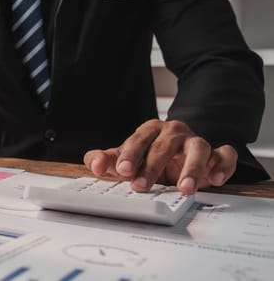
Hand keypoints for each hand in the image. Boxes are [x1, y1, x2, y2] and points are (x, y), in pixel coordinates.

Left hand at [84, 119, 235, 194]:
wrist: (176, 158)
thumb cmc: (148, 158)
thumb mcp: (125, 159)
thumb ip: (107, 160)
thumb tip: (95, 164)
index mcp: (150, 131)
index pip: (139, 139)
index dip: (130, 154)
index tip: (122, 171)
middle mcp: (174, 132)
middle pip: (164, 145)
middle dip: (152, 166)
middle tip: (141, 186)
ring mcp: (196, 142)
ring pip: (198, 148)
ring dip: (192, 168)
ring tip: (184, 189)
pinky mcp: (217, 154)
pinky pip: (225, 154)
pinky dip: (222, 165)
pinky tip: (214, 180)